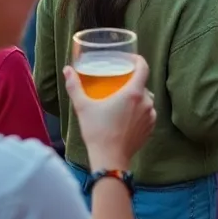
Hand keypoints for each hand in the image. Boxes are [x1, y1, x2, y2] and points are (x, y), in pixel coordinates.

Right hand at [64, 55, 155, 170]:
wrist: (110, 159)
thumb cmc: (97, 131)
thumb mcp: (83, 107)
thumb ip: (75, 86)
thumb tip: (67, 70)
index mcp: (133, 93)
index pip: (144, 68)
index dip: (138, 60)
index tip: (130, 59)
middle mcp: (146, 102)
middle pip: (142, 84)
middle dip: (131, 82)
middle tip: (117, 83)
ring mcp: (150, 116)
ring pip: (145, 100)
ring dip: (136, 98)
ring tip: (121, 101)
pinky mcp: (150, 128)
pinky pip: (147, 114)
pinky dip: (139, 112)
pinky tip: (126, 117)